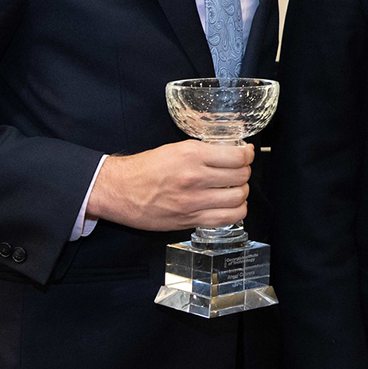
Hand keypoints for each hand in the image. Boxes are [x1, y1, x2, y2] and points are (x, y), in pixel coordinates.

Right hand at [86, 140, 252, 231]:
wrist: (119, 190)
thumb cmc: (145, 168)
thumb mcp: (176, 149)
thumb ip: (204, 151)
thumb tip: (231, 152)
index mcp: (192, 155)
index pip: (237, 156)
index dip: (247, 155)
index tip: (246, 154)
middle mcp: (195, 178)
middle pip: (241, 177)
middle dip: (244, 173)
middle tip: (239, 171)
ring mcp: (194, 201)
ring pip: (238, 198)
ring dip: (242, 193)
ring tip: (235, 189)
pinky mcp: (190, 220)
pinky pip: (227, 218)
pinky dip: (236, 212)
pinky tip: (231, 206)